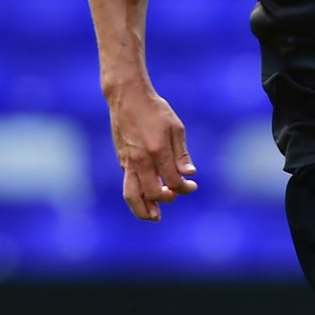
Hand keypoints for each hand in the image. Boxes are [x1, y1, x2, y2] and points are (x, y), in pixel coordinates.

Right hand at [106, 82, 197, 218]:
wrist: (127, 97)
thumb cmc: (156, 110)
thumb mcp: (176, 128)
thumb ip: (182, 153)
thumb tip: (189, 173)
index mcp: (158, 151)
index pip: (173, 181)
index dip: (185, 188)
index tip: (192, 186)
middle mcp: (141, 160)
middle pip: (151, 194)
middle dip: (165, 201)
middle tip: (174, 197)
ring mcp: (128, 161)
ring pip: (131, 194)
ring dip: (142, 209)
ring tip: (153, 217)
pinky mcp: (122, 159)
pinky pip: (128, 182)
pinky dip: (137, 193)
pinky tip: (146, 195)